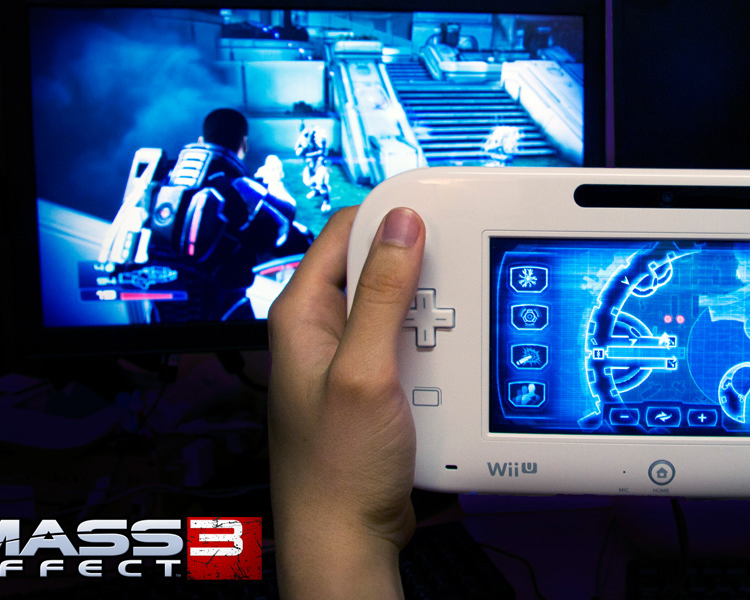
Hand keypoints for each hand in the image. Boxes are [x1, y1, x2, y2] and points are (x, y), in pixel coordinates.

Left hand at [268, 206, 424, 599]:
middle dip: (417, 271)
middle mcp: (319, 330)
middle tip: (448, 281)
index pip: (343, 231)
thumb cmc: (337, 469)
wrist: (347, 537)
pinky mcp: (372, 385)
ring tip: (443, 333)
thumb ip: (384, 295)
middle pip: (375, 267)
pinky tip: (444, 365)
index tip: (434, 213)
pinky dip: (431, 349)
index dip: (389, 217)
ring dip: (428, 315)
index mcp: (301, 314)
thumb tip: (402, 226)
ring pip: (398, 307)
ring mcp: (347, 359)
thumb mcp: (365, 371)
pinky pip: (407, 346)